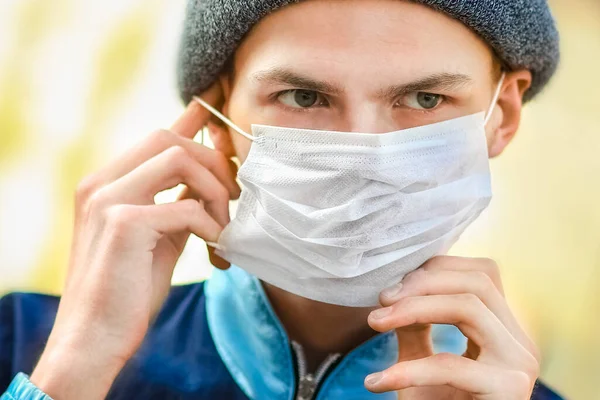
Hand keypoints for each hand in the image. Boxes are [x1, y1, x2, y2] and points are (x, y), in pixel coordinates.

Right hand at [30, 83, 239, 399]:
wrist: (95, 338)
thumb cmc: (128, 289)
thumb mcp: (157, 236)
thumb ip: (176, 203)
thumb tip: (210, 181)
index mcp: (107, 183)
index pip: (155, 134)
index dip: (192, 116)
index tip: (217, 105)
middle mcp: (101, 182)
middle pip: (168, 138)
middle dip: (212, 162)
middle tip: (233, 198)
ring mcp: (108, 199)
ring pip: (178, 158)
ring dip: (215, 192)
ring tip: (222, 227)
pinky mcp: (124, 224)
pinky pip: (186, 206)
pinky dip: (211, 225)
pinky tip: (215, 250)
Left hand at [365, 256, 540, 399]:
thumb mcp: (421, 363)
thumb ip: (414, 327)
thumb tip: (393, 291)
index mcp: (503, 331)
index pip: (481, 274)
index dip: (436, 269)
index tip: (393, 287)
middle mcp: (519, 342)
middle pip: (478, 282)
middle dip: (422, 283)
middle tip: (381, 300)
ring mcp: (519, 364)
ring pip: (469, 306)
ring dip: (413, 308)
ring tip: (374, 322)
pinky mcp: (507, 390)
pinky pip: (451, 364)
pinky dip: (408, 369)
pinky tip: (376, 382)